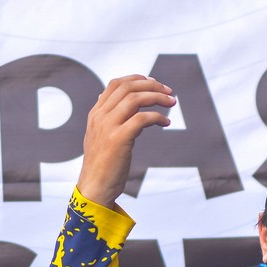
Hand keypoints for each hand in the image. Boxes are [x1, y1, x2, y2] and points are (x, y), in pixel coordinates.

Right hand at [76, 76, 176, 207]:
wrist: (95, 187)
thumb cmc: (102, 165)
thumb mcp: (99, 136)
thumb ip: (106, 118)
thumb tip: (114, 102)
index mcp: (95, 113)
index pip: (116, 84)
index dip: (138, 79)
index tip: (154, 84)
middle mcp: (100, 116)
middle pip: (128, 87)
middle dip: (152, 85)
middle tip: (169, 92)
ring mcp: (108, 126)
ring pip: (135, 99)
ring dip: (158, 97)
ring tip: (172, 102)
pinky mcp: (119, 139)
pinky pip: (142, 118)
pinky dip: (157, 117)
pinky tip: (166, 123)